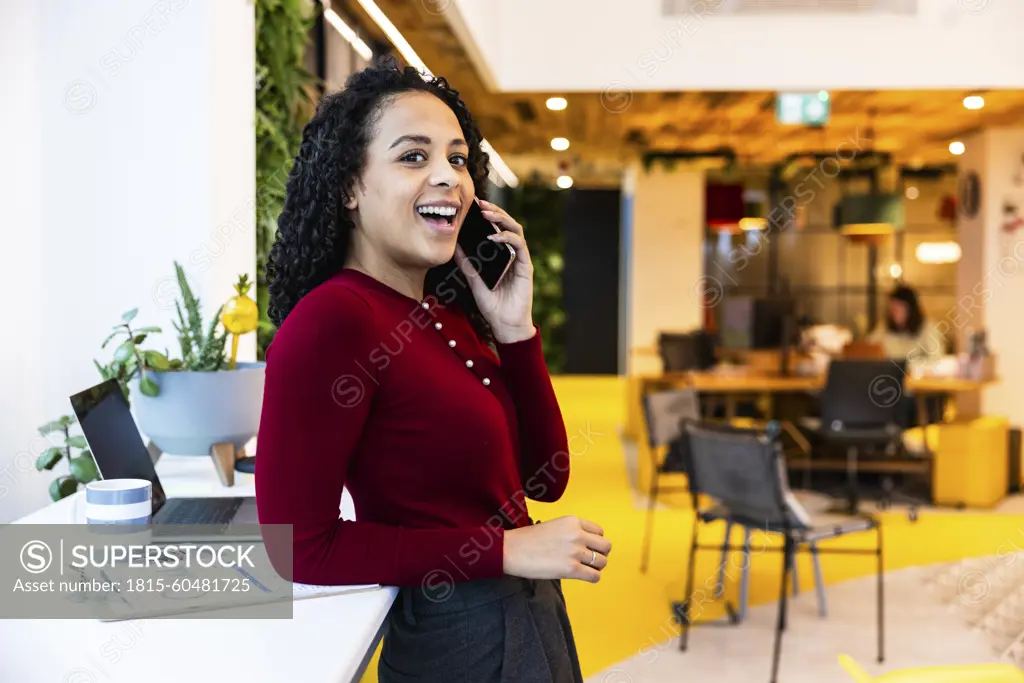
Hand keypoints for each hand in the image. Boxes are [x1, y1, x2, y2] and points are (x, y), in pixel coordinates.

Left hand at [453, 199, 534, 343]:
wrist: (505, 324)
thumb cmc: (492, 305)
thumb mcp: (474, 281)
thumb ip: (467, 264)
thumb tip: (454, 247)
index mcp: (500, 255)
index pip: (496, 228)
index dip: (487, 215)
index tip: (473, 205)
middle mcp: (512, 254)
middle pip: (507, 224)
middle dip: (494, 211)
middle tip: (479, 203)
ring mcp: (520, 259)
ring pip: (515, 230)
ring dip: (502, 219)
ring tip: (487, 214)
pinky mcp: (525, 266)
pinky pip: (519, 246)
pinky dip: (507, 237)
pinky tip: (494, 235)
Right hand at [502, 516, 611, 582]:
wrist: (512, 550)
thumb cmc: (529, 539)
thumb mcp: (555, 526)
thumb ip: (572, 532)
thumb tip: (587, 545)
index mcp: (573, 521)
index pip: (600, 532)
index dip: (595, 541)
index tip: (588, 547)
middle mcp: (578, 535)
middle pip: (606, 546)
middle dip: (600, 554)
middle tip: (589, 559)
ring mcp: (576, 552)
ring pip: (602, 562)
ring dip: (596, 567)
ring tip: (584, 568)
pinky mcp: (571, 569)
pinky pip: (595, 576)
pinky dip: (592, 578)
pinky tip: (583, 576)